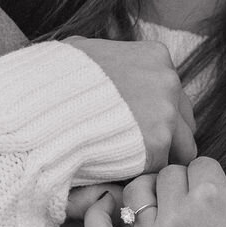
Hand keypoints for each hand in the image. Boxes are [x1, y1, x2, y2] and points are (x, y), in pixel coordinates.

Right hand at [66, 36, 197, 167]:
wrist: (40, 104)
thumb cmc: (53, 78)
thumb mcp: (82, 51)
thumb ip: (105, 58)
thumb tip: (101, 60)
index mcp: (155, 56)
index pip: (172, 91)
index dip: (156, 113)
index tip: (139, 126)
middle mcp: (168, 82)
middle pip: (184, 119)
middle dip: (167, 136)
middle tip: (139, 152)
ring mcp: (166, 113)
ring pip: (183, 147)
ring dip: (162, 158)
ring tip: (133, 168)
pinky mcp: (157, 143)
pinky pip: (160, 166)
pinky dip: (144, 173)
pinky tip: (122, 174)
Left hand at [84, 156, 225, 226]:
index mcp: (215, 197)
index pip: (203, 165)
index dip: (215, 181)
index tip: (224, 202)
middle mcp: (179, 216)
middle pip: (169, 176)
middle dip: (185, 186)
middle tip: (199, 211)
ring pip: (136, 193)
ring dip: (150, 195)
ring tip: (166, 211)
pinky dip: (99, 216)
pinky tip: (107, 208)